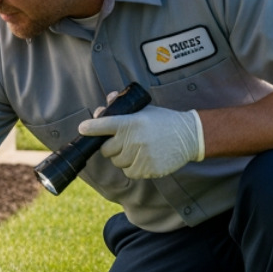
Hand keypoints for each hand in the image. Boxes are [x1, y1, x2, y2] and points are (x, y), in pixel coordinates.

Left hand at [77, 104, 204, 179]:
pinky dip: (132, 166)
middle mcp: (134, 140)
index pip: (104, 125)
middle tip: (121, 141)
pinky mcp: (147, 169)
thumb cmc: (164, 121)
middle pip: (106, 149)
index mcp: (132, 122)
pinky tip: (142, 157)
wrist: (189, 136)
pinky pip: (129, 171)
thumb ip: (124, 107)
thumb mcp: (145, 109)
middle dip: (110, 145)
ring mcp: (141, 156)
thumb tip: (108, 100)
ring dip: (121, 156)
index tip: (83, 129)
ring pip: (117, 161)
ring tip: (136, 148)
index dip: (91, 127)